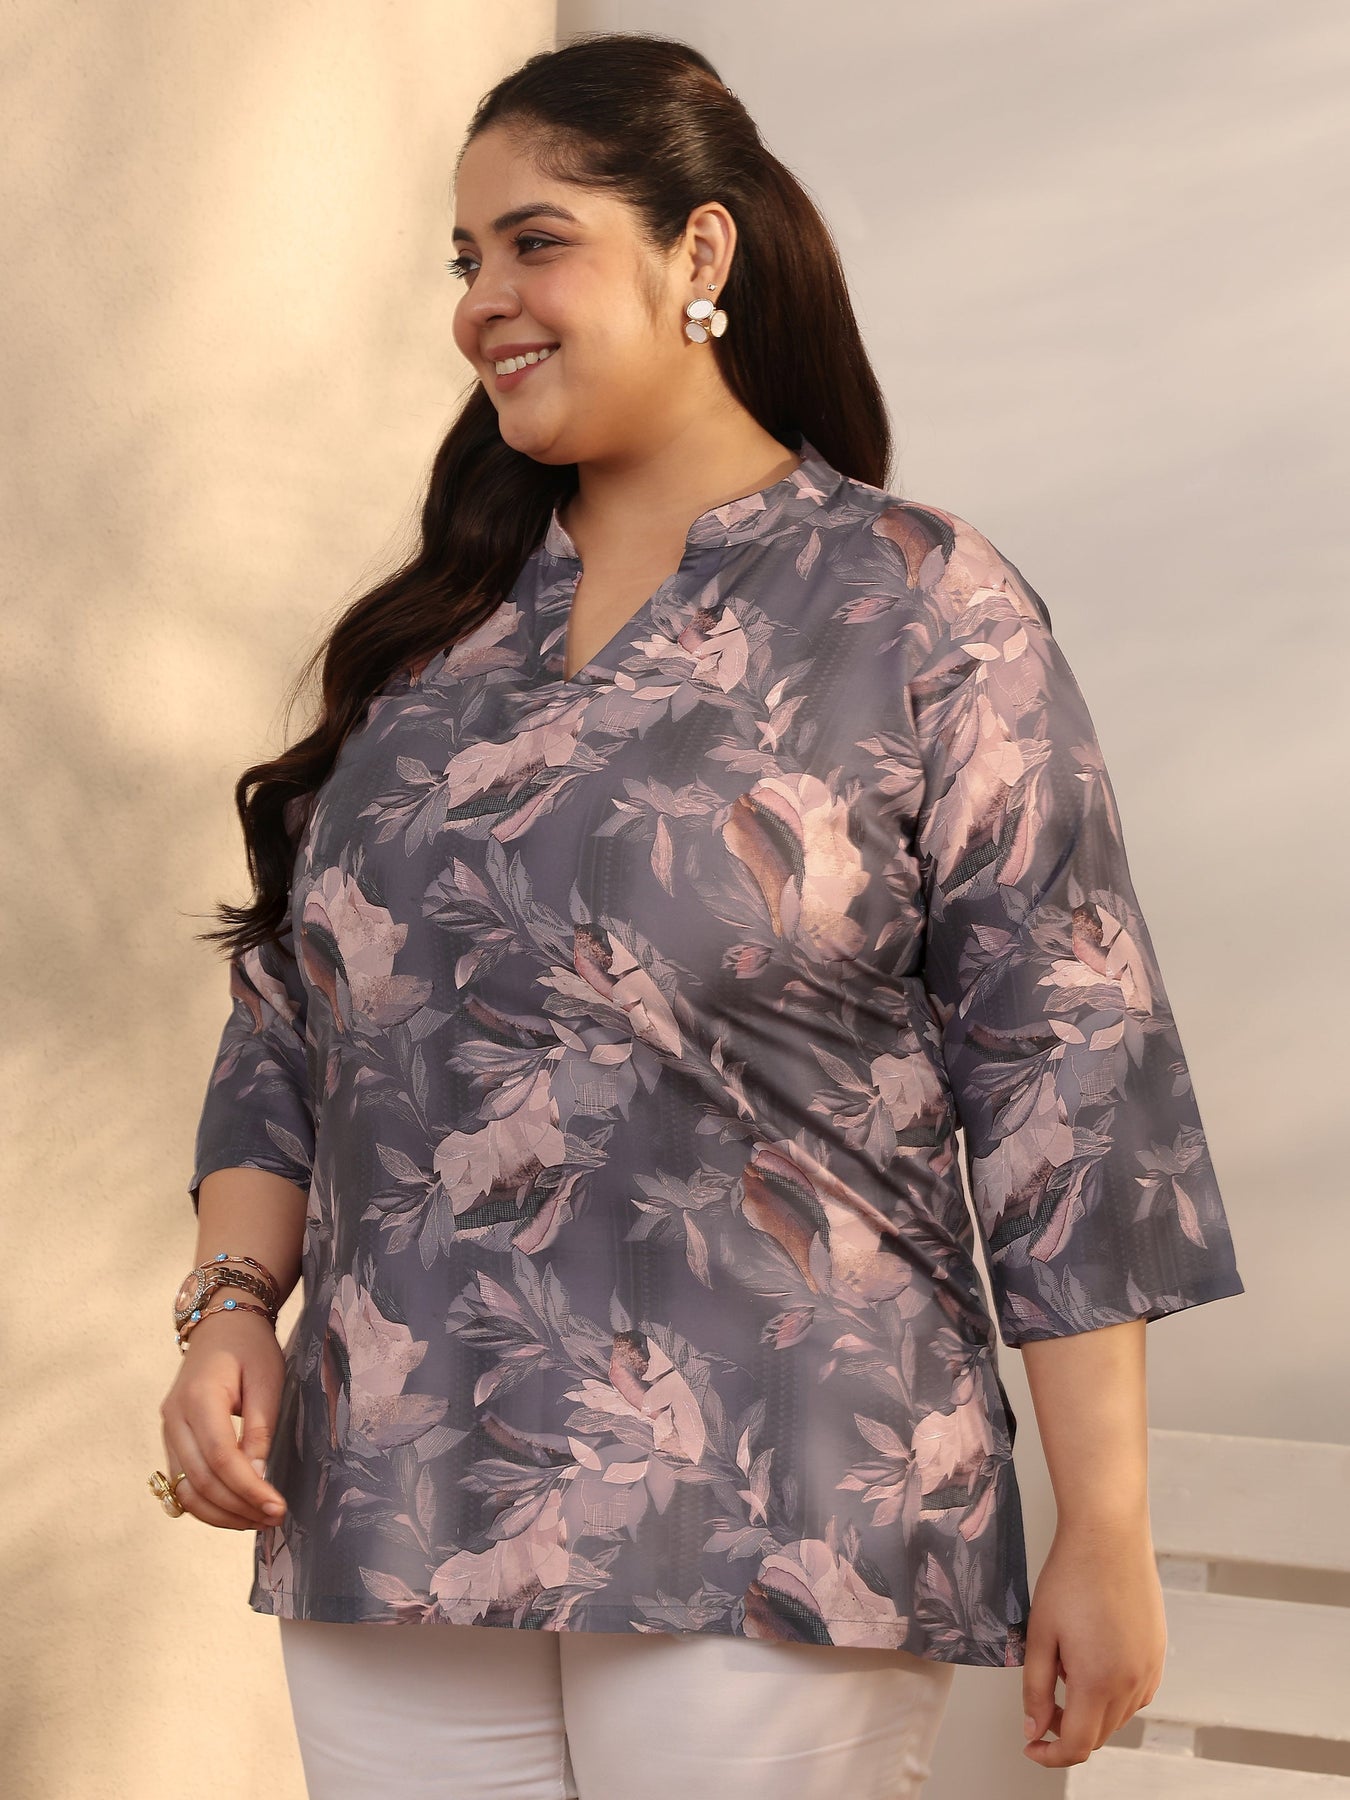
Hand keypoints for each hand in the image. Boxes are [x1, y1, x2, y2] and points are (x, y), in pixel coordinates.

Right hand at [158, 1310, 288, 1528]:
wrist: (222, 1324)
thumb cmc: (249, 1347)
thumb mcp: (267, 1379)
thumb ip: (260, 1428)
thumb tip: (257, 1478)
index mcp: (198, 1398)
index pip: (220, 1458)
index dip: (248, 1489)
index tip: (278, 1507)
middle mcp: (174, 1418)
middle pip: (200, 1481)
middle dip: (238, 1507)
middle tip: (275, 1518)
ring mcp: (168, 1431)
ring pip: (186, 1490)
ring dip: (221, 1514)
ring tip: (258, 1520)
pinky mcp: (171, 1440)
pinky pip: (183, 1483)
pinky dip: (207, 1503)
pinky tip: (237, 1510)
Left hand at [1021, 1519, 1165, 1766]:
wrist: (1109, 1535)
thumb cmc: (1070, 1578)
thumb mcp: (1040, 1634)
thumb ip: (1036, 1689)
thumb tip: (1034, 1730)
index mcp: (1099, 1682)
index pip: (1077, 1745)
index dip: (1050, 1755)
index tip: (1031, 1746)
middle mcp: (1132, 1683)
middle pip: (1098, 1734)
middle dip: (1067, 1731)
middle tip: (1041, 1707)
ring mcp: (1151, 1668)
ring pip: (1118, 1716)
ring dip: (1090, 1712)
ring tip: (1065, 1670)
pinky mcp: (1158, 1652)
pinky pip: (1137, 1693)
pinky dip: (1112, 1694)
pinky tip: (1093, 1663)